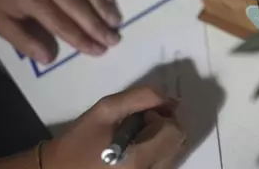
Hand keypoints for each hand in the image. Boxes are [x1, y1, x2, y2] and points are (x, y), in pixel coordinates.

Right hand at [44, 86, 184, 168]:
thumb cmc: (80, 141)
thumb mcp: (105, 110)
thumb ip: (140, 97)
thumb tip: (169, 98)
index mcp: (140, 159)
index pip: (174, 131)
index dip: (160, 117)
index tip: (139, 117)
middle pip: (178, 143)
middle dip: (164, 127)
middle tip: (138, 124)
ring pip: (174, 153)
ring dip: (162, 139)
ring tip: (136, 137)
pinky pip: (165, 163)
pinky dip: (158, 151)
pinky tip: (137, 148)